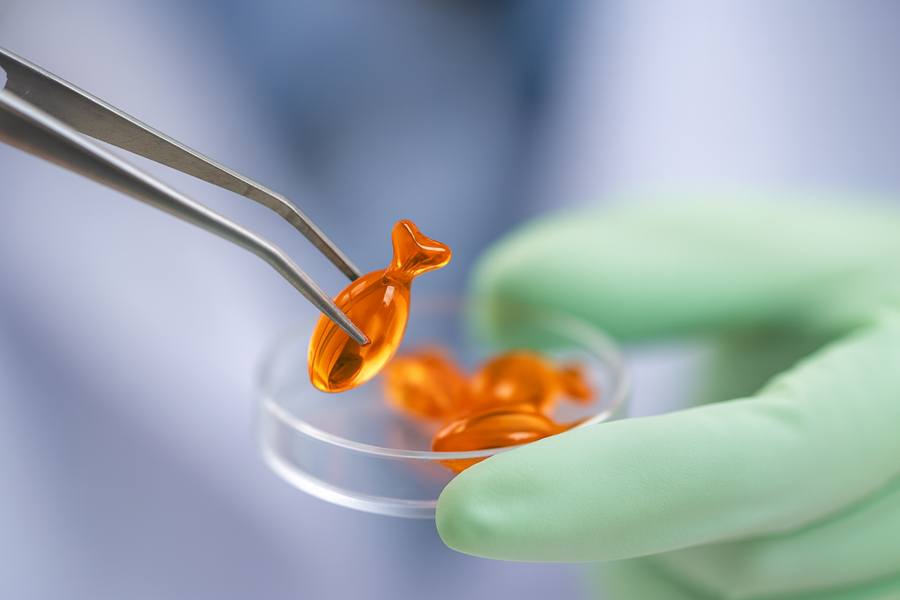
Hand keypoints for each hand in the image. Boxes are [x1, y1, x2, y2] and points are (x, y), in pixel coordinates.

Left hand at [436, 195, 899, 598]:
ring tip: (657, 485)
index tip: (466, 512)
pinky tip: (690, 538)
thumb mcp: (745, 250)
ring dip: (653, 564)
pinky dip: (677, 590)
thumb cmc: (831, 288)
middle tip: (569, 457)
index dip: (607, 491)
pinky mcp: (876, 597)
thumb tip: (492, 308)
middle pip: (742, 565)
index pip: (763, 459)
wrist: (899, 351)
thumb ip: (632, 269)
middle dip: (624, 518)